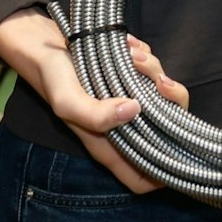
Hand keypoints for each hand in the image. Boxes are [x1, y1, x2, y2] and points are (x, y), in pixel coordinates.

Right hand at [0, 9, 190, 193]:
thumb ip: (96, 115)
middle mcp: (122, 126)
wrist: (41, 41)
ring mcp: (126, 100)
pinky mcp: (127, 76)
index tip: (181, 146)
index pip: (143, 179)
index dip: (165, 174)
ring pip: (162, 93)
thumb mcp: (67, 101)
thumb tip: (135, 110)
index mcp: (108, 144)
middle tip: (157, 81)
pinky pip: (150, 69)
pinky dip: (145, 55)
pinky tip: (128, 47)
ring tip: (133, 55)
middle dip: (171, 102)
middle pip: (167, 129)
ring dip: (154, 70)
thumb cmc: (51, 76)